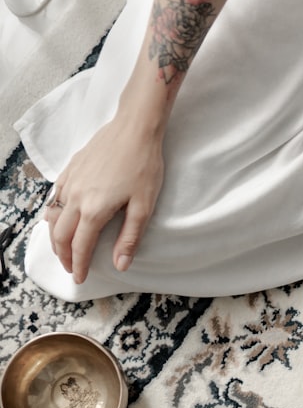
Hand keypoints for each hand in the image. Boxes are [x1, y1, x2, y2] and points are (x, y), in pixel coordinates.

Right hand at [45, 114, 164, 284]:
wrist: (134, 129)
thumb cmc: (144, 166)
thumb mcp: (144, 206)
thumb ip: (130, 237)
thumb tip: (121, 265)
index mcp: (94, 210)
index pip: (80, 246)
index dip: (79, 265)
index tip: (79, 278)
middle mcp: (76, 197)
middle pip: (60, 235)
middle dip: (63, 255)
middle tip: (70, 268)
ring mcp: (70, 182)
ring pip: (53, 216)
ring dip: (55, 237)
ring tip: (63, 249)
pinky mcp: (70, 169)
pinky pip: (55, 197)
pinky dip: (53, 214)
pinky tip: (59, 218)